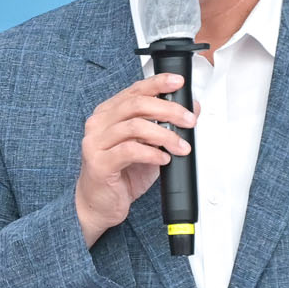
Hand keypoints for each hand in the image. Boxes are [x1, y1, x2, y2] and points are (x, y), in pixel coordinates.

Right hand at [75, 72, 195, 247]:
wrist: (99, 204)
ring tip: (180, 146)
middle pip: (137, 104)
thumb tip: (192, 109)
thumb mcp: (149, 147)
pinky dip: (152, 153)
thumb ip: (166, 127)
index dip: (158, 83)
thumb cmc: (121, 175)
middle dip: (169, 110)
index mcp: (109, 113)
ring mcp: (96, 143)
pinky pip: (130, 150)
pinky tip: (163, 159)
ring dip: (165, 135)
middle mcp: (99, 124)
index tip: (178, 83)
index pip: (134, 90)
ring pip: (135, 126)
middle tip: (188, 120)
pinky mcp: (99, 163)